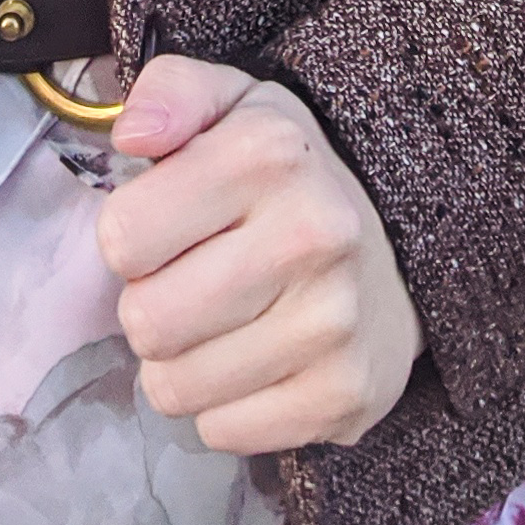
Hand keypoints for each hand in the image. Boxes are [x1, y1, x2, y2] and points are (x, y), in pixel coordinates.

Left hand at [92, 54, 424, 452]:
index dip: (129, 236)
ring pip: (175, 388)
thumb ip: (170, 92)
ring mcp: (333, 323)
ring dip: (181, 364)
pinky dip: (224, 407)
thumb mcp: (232, 104)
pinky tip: (255, 362)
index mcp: (268, 154)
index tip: (165, 227)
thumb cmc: (286, 177)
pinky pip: (222, 432)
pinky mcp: (345, 395)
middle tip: (188, 283)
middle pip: (146, 322)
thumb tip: (131, 133)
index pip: (122, 237)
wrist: (402, 247)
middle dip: (149, 307)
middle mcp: (310, 235)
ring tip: (221, 324)